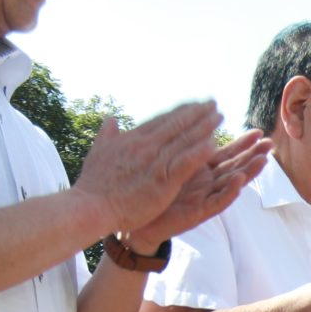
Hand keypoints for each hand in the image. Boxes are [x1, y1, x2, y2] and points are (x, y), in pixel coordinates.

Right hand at [73, 100, 230, 234]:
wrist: (90, 207)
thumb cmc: (93, 185)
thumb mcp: (98, 152)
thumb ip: (107, 135)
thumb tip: (110, 119)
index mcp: (133, 139)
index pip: (161, 120)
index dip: (180, 112)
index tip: (194, 105)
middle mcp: (145, 145)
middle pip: (176, 124)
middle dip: (197, 113)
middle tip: (213, 104)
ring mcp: (155, 161)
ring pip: (184, 139)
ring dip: (204, 126)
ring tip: (219, 117)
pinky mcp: (163, 180)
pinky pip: (186, 162)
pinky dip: (200, 151)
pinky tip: (213, 143)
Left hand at [122, 129, 270, 248]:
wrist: (137, 221)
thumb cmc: (149, 191)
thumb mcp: (167, 162)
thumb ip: (180, 145)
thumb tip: (186, 119)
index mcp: (200, 170)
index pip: (226, 154)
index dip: (243, 144)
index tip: (258, 131)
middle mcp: (206, 185)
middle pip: (235, 167)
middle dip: (253, 155)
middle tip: (270, 142)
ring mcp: (203, 199)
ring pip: (231, 185)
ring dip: (248, 173)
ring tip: (263, 160)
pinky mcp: (197, 214)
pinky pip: (216, 203)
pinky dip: (228, 193)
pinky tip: (239, 182)